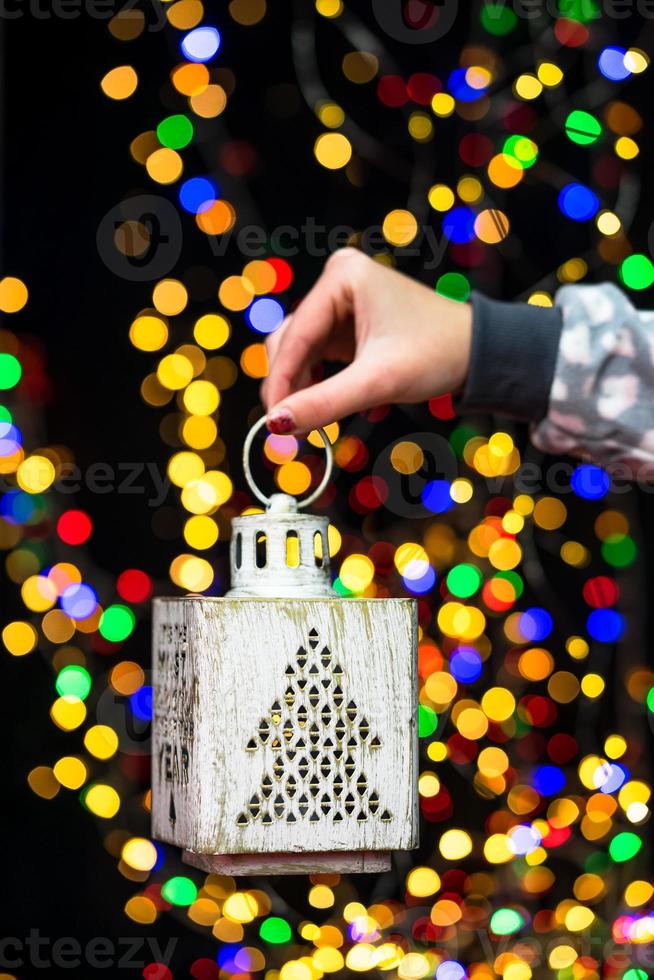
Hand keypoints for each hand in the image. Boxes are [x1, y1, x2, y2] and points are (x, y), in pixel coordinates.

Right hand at [261, 248, 472, 433]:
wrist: (476, 353)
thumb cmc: (438, 353)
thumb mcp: (378, 381)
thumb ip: (325, 402)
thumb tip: (276, 424)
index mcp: (342, 277)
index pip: (294, 336)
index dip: (280, 383)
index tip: (272, 423)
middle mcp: (336, 282)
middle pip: (289, 341)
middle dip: (290, 385)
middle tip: (291, 429)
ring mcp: (340, 302)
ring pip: (299, 351)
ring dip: (302, 387)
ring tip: (311, 421)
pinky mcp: (346, 324)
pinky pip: (316, 355)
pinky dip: (316, 383)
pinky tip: (324, 406)